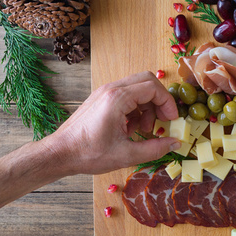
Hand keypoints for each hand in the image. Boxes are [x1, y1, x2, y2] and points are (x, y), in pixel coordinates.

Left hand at [46, 71, 179, 174]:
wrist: (59, 154)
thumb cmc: (88, 154)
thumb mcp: (127, 155)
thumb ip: (156, 148)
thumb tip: (176, 143)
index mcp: (117, 99)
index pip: (153, 88)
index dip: (168, 103)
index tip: (172, 120)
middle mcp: (111, 89)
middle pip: (147, 81)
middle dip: (160, 100)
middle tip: (163, 120)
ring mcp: (105, 92)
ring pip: (137, 87)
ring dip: (148, 106)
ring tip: (144, 129)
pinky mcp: (101, 98)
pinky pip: (126, 94)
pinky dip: (136, 108)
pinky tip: (131, 128)